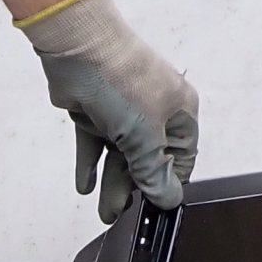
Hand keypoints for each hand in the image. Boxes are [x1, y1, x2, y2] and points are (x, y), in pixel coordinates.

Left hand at [18, 0, 198, 221]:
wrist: (79, 47)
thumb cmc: (123, 82)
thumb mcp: (145, 135)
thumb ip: (154, 171)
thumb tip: (168, 197)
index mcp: (178, 112)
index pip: (182, 157)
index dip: (169, 182)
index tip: (157, 207)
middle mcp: (154, 112)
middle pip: (147, 160)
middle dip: (135, 189)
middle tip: (122, 214)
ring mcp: (122, 111)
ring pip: (120, 155)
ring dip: (112, 183)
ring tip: (105, 211)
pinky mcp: (94, 111)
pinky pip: (94, 145)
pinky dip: (90, 165)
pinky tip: (86, 186)